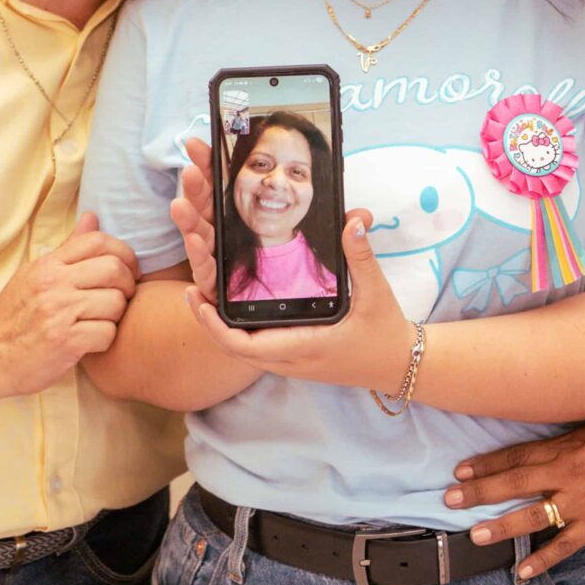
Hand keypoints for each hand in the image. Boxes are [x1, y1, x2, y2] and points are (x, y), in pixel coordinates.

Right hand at [0, 210, 138, 393]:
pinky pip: (108, 334)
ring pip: (116, 303)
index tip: (128, 270)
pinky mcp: (66, 342)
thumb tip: (92, 217)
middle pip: (114, 269)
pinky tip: (92, 341)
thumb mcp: (34, 276)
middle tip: (123, 297)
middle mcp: (53, 284)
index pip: (98, 241)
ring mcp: (59, 312)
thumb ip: (68, 249)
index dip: (124, 253)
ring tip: (102, 320)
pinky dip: (106, 340)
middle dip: (128, 284)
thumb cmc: (15, 316)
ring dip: (117, 315)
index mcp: (47, 265)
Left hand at [168, 136, 409, 391]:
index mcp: (304, 346)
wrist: (396, 364)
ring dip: (218, 326)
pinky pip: (255, 348)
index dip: (214, 326)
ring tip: (200, 294)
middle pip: (232, 347)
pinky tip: (229, 306)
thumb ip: (361, 256)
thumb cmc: (384, 332)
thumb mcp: (376, 292)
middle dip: (207, 322)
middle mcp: (289, 359)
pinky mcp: (292, 357)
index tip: (196, 299)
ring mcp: (289, 361)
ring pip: (241, 349)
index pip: (244, 345)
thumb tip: (353, 221)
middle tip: (189, 290)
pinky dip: (236, 330)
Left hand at [443, 421, 584, 580]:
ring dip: (501, 525)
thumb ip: (562, 441)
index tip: (461, 470)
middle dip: (480, 491)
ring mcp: (581, 504)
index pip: (517, 455)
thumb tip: (532, 449)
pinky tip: (521, 573)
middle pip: (515, 483)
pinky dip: (542, 561)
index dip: (487, 463)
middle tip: (450, 498)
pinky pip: (563, 547)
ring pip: (533, 516)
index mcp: (566, 448)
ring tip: (475, 534)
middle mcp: (568, 476)